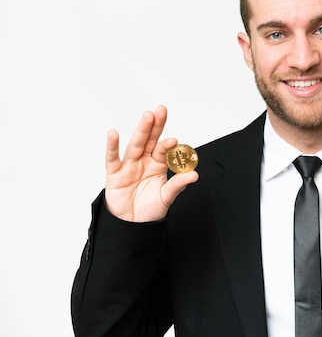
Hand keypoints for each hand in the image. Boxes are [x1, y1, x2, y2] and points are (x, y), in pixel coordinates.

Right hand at [104, 105, 198, 221]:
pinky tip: (113, 134)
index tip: (174, 140)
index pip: (163, 150)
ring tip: (147, 117)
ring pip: (135, 145)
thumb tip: (195, 175)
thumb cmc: (149, 210)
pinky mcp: (115, 174)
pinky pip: (113, 158)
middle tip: (161, 111)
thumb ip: (178, 185)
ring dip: (141, 130)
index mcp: (157, 165)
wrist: (132, 225)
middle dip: (155, 125)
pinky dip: (112, 146)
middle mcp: (144, 161)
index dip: (168, 144)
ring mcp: (129, 165)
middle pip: (149, 140)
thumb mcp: (166, 197)